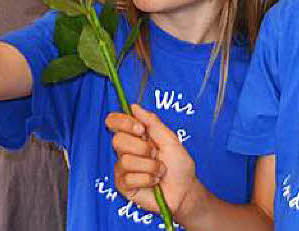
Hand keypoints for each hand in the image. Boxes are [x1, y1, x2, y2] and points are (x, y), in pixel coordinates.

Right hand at [106, 104, 200, 220]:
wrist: (185, 191)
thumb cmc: (178, 165)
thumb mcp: (170, 140)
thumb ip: (152, 122)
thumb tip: (133, 107)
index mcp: (134, 135)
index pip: (114, 121)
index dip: (123, 122)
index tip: (141, 130)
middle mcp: (125, 150)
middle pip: (117, 140)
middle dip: (142, 148)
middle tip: (155, 154)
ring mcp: (122, 168)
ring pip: (126, 160)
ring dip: (150, 166)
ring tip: (159, 171)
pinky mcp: (123, 185)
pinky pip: (129, 178)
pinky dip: (147, 179)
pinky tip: (154, 182)